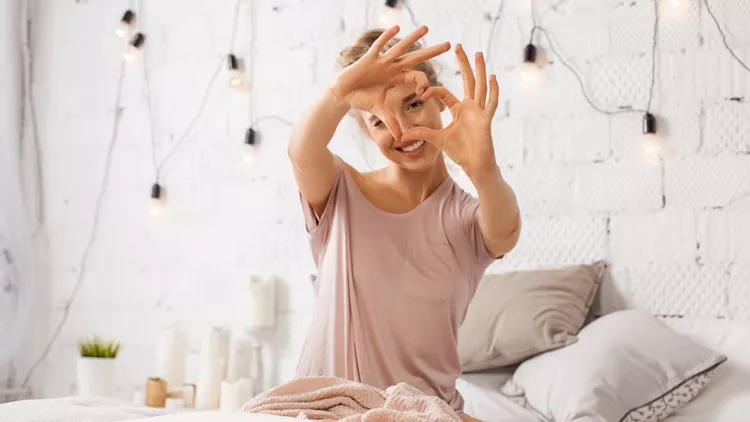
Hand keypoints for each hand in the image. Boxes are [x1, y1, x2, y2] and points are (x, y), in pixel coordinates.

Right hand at [330, 25, 450, 139]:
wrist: (343, 94)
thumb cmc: (362, 99)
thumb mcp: (380, 111)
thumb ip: (391, 122)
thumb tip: (401, 138)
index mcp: (397, 78)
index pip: (417, 76)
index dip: (423, 82)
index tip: (424, 93)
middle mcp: (392, 68)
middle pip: (415, 58)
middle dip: (431, 52)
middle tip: (448, 44)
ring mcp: (381, 62)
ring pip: (400, 48)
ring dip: (413, 38)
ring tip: (426, 28)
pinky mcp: (368, 59)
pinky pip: (379, 46)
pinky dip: (386, 37)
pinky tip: (397, 28)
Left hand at [400, 44, 499, 178]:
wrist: (475, 165)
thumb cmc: (460, 152)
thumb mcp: (437, 140)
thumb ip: (422, 133)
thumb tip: (402, 135)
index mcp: (459, 110)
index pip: (444, 93)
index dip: (432, 90)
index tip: (421, 92)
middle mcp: (470, 107)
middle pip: (467, 81)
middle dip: (463, 64)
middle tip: (458, 46)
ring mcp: (479, 112)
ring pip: (480, 87)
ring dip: (479, 70)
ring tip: (478, 54)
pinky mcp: (485, 120)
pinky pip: (491, 103)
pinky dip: (493, 91)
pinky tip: (493, 77)